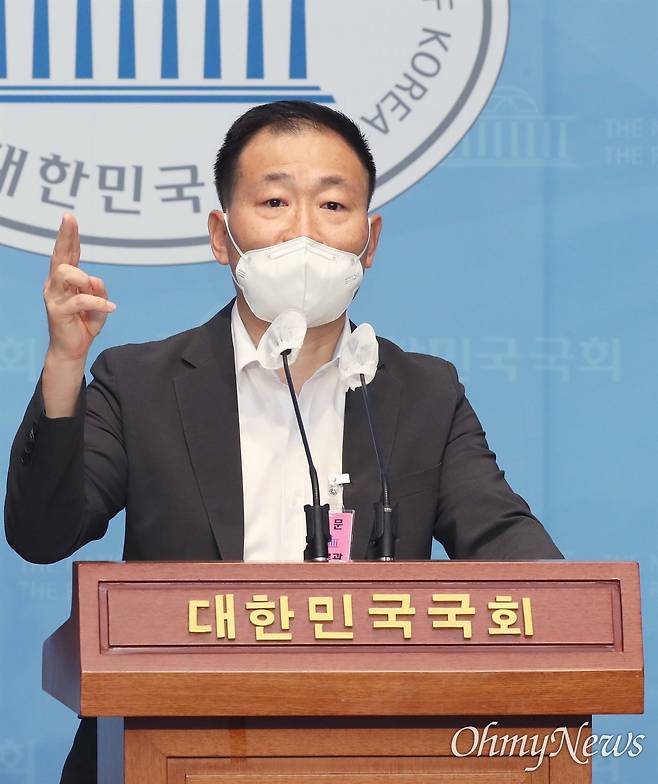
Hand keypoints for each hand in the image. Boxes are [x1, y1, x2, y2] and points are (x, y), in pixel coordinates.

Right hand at [43, 213, 115, 362]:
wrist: (74, 349)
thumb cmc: (85, 323)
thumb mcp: (99, 303)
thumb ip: (99, 289)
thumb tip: (94, 279)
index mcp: (65, 279)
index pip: (68, 254)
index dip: (70, 236)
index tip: (70, 218)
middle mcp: (55, 284)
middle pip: (59, 256)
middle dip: (64, 236)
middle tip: (69, 219)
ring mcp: (54, 297)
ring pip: (65, 273)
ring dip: (83, 278)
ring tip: (94, 290)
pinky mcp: (58, 311)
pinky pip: (79, 299)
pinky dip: (98, 302)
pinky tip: (110, 307)